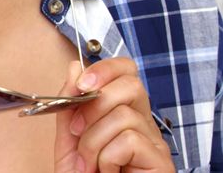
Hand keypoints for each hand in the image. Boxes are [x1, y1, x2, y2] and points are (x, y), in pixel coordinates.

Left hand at [53, 58, 174, 172]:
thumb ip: (70, 105)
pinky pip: (129, 140)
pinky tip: (106, 172)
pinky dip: (106, 158)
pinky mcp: (160, 161)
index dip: (104, 69)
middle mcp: (144, 123)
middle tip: (76, 132)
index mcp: (122, 112)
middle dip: (94, 105)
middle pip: (131, 84)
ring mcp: (155, 142)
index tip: (79, 85)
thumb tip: (75, 67)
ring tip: (89, 165)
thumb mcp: (69, 139)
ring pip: (123, 115)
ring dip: (93, 142)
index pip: (127, 70)